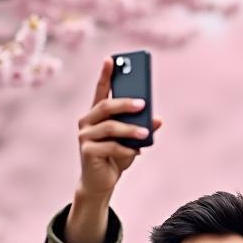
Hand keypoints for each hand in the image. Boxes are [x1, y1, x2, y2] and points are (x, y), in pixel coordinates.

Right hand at [65, 60, 161, 242]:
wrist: (101, 183)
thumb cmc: (116, 157)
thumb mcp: (132, 140)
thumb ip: (142, 127)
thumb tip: (158, 119)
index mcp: (96, 115)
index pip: (100, 90)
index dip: (105, 74)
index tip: (112, 59)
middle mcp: (87, 122)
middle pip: (105, 106)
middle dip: (125, 102)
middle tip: (143, 103)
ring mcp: (85, 136)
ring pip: (110, 127)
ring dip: (130, 129)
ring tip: (145, 133)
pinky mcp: (87, 151)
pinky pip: (110, 147)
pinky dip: (126, 150)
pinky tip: (136, 153)